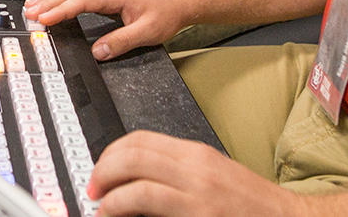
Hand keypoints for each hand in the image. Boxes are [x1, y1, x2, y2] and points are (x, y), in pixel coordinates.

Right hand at [22, 0, 190, 60]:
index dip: (61, 10)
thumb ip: (121, 42)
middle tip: (29, 12)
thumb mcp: (146, 32)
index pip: (80, 0)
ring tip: (31, 6)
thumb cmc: (163, 13)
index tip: (45, 18)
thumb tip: (99, 51)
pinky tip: (51, 1)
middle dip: (47, 1)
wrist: (176, 3)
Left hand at [88, 131, 303, 216]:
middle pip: (133, 151)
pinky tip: (116, 212)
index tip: (102, 168)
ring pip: (136, 173)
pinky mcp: (198, 212)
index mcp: (197, 155)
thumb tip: (139, 180)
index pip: (142, 138)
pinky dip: (123, 204)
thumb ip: (179, 174)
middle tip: (94, 186)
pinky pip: (149, 199)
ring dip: (108, 188)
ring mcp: (197, 190)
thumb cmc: (253, 207)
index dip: (112, 152)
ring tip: (101, 202)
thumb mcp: (214, 178)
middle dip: (104, 167)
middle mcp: (196, 167)